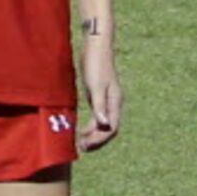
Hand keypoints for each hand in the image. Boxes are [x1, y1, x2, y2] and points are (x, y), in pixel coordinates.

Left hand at [76, 30, 121, 151]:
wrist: (96, 47)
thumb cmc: (96, 65)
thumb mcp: (96, 86)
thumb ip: (100, 105)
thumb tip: (104, 125)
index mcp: (115, 102)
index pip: (111, 128)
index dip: (100, 139)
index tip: (86, 145)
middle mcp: (113, 103)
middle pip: (108, 128)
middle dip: (97, 140)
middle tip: (82, 148)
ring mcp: (106, 100)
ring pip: (103, 123)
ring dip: (94, 134)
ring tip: (81, 143)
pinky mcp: (99, 95)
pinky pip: (98, 116)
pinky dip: (92, 125)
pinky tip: (82, 129)